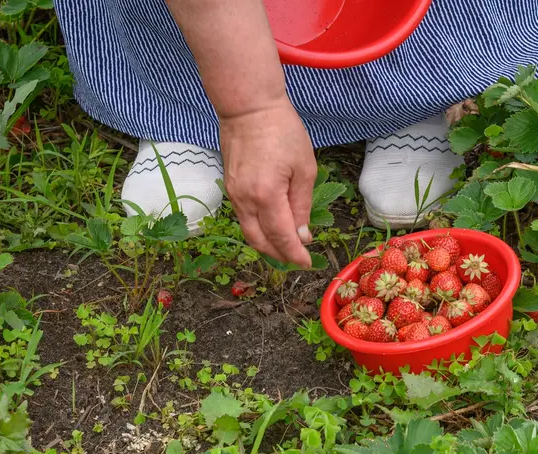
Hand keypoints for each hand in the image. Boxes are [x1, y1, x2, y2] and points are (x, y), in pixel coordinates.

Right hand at [219, 99, 316, 267]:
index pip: (281, 237)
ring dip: (267, 244)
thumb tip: (302, 235)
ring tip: (286, 247)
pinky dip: (258, 229)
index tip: (307, 263)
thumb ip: (302, 205)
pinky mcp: (229, 187)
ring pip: (248, 232)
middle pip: (260, 241)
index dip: (294, 254)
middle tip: (297, 259)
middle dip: (279, 255)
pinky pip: (243, 218)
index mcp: (266, 196)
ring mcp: (233, 194)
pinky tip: (272, 228)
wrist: (248, 107)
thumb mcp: (304, 168)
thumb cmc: (282, 132)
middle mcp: (245, 200)